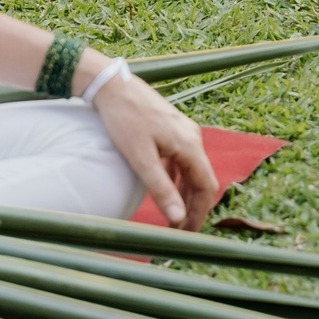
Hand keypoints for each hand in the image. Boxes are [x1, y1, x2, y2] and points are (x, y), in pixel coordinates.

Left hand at [91, 72, 220, 228]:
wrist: (112, 86)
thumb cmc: (125, 120)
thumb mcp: (141, 159)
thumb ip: (161, 189)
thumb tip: (178, 218)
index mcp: (190, 145)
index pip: (206, 187)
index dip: (199, 213)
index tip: (187, 233)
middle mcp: (192, 138)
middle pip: (201, 179)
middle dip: (192, 206)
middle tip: (179, 230)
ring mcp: (183, 132)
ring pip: (192, 170)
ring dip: (185, 194)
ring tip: (173, 215)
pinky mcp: (172, 129)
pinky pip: (181, 160)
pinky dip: (177, 178)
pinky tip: (165, 187)